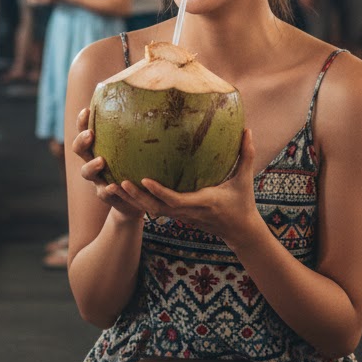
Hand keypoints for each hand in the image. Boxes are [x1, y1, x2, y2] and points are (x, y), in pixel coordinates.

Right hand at [71, 109, 143, 219]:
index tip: (87, 110)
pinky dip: (106, 191)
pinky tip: (112, 187)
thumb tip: (148, 95)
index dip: (82, 121)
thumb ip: (138, 127)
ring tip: (101, 161)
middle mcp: (93, 161)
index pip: (85, 129)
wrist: (137, 198)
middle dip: (81, 140)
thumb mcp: (137, 145)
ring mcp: (98, 179)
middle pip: (78, 149)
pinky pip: (103, 194)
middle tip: (90, 134)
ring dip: (91, 166)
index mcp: (98, 146)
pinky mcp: (107, 196)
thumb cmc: (137, 164)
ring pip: (86, 172)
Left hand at [113, 129, 260, 243]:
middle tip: (119, 182)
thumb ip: (246, 155)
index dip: (159, 192)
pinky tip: (126, 190)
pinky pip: (155, 210)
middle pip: (156, 208)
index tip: (144, 179)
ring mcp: (181, 216)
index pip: (176, 200)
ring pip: (152, 211)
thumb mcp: (244, 180)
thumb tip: (247, 130)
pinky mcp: (178, 216)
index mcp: (202, 201)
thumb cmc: (242, 203)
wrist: (239, 231)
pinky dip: (140, 202)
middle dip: (136, 198)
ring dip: (133, 201)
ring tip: (114, 185)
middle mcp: (188, 211)